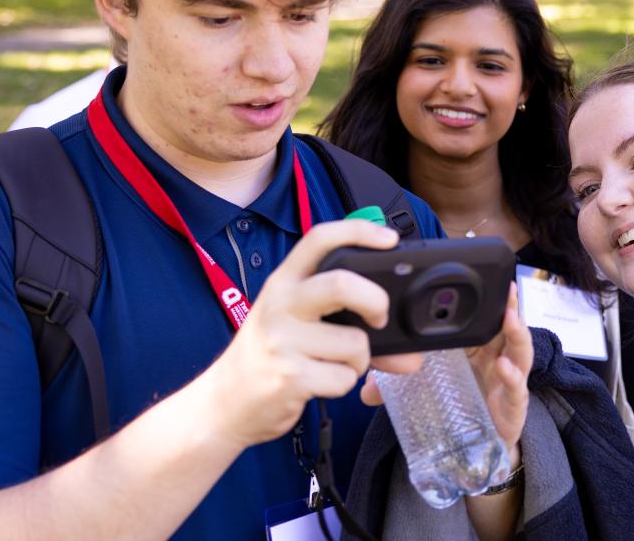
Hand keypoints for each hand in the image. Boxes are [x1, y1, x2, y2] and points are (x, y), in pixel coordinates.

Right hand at [209, 219, 403, 448]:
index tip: (389, 239)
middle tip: (378, 318)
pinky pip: (344, 378)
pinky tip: (319, 383)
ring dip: (358, 360)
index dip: (359, 231)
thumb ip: (346, 325)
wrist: (223, 402)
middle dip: (376, 301)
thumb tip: (409, 354)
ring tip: (334, 364)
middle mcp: (280, 304)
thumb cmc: (267, 357)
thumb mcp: (294, 326)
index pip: (320, 238)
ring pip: (354, 343)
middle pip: (343, 283)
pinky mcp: (289, 377)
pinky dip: (343, 384)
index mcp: (283, 282)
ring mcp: (282, 341)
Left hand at [360, 284, 532, 461]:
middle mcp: (497, 360)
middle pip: (508, 328)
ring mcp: (508, 381)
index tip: (487, 280)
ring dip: (518, 334)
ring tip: (510, 319)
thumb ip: (395, 387)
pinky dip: (513, 377)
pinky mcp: (513, 407)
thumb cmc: (458, 408)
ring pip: (521, 352)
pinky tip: (504, 367)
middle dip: (510, 307)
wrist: (477, 452)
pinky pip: (517, 389)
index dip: (488, 300)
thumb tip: (366, 389)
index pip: (484, 319)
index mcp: (477, 349)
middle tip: (506, 289)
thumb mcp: (426, 390)